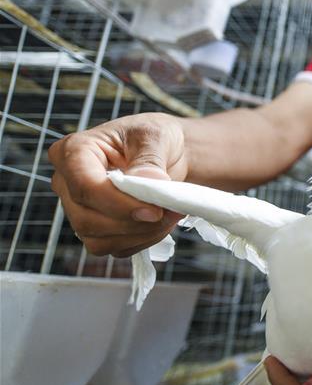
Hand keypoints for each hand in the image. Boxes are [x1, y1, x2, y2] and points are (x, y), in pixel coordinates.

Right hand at [48, 113, 188, 256]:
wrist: (166, 153)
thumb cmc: (154, 137)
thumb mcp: (155, 136)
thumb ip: (149, 160)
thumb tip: (147, 182)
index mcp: (73, 151)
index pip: (84, 187)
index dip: (119, 204)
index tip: (154, 210)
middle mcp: (67, 183)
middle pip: (87, 219)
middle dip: (134, 223)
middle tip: (171, 211)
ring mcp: (77, 209)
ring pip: (98, 240)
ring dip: (140, 234)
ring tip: (169, 215)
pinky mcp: (94, 229)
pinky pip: (113, 248)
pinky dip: (141, 241)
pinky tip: (160, 223)